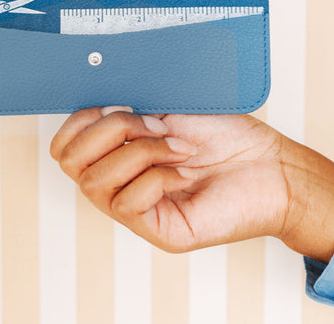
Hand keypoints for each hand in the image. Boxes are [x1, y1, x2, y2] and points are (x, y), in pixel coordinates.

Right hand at [51, 108, 333, 262]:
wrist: (269, 163)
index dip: (80, 121)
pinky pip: (128, 203)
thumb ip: (126, 108)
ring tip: (179, 147)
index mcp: (115, 154)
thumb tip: (94, 103)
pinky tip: (184, 172)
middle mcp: (117, 183)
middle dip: (111, 131)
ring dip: (141, 152)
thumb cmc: (223, 133)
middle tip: (155, 124)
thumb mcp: (166, 108)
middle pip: (69, 163)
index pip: (63, 146)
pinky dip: (156, 176)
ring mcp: (135, 210)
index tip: (120, 105)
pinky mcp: (158, 231)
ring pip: (97, 182)